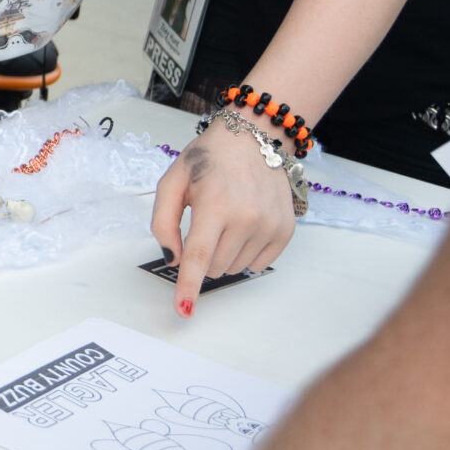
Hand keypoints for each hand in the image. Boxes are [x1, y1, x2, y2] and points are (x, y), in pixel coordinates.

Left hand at [151, 119, 297, 313]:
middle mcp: (247, 219)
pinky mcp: (286, 231)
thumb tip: (172, 258)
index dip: (188, 286)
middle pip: (213, 266)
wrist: (253, 138)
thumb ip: (163, 222)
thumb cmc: (207, 159)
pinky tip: (242, 227)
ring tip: (224, 219)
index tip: (184, 310)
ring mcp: (270, 226)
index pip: (198, 256)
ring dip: (222, 253)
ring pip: (234, 268)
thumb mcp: (172, 181)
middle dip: (201, 255)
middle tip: (204, 222)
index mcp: (214, 205)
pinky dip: (244, 253)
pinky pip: (258, 264)